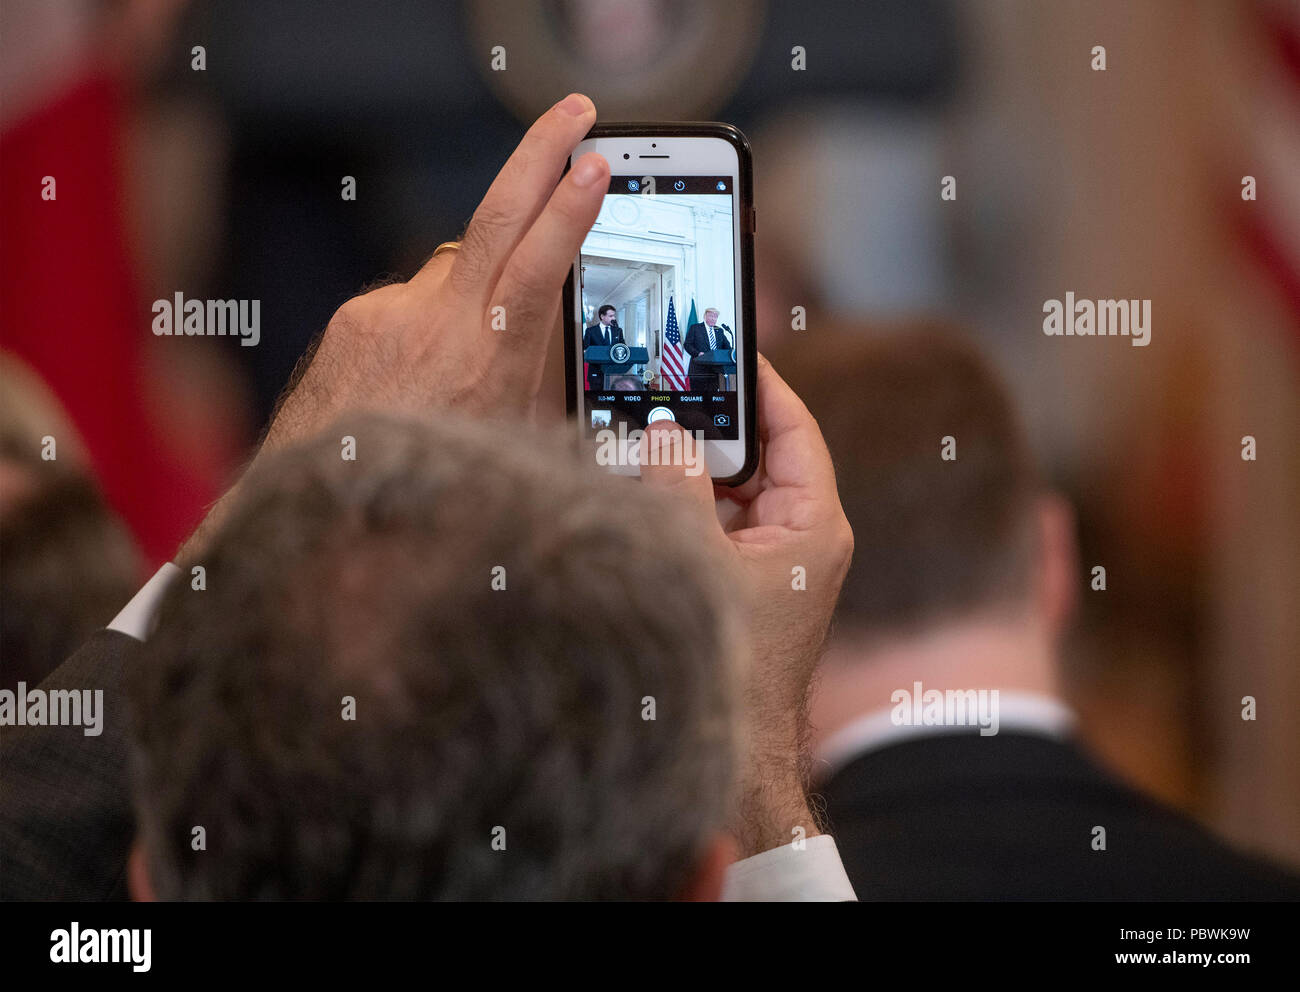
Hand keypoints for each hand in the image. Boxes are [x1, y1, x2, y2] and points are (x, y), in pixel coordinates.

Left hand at [180, 93, 608, 558]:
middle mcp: (433, 328)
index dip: (569, 212)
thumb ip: (534, 381)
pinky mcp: (356, 318)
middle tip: (576, 111)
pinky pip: (414, 297)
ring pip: (455, 266)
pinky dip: (431, 317)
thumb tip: (552, 328)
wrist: (323, 515)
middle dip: (540, 154)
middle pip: (493, 217)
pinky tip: (420, 371)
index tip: (595, 165)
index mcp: (485, 367)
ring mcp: (386, 316)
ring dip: (478, 285)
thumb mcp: (512, 454)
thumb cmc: (431, 498)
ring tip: (470, 357)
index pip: (535, 268)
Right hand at [640, 353, 853, 857]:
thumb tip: (664, 431)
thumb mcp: (699, 559)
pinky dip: (677, 506)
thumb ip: (676, 487)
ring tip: (637, 430)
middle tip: (661, 386)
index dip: (760, 385)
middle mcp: (797, 537)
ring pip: (725, 491)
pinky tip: (635, 487)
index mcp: (812, 524)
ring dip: (682, 468)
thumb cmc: (731, 661)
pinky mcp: (742, 582)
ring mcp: (770, 561)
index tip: (725, 347)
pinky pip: (711, 525)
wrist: (731, 751)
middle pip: (753, 456)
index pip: (793, 430)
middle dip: (705, 426)